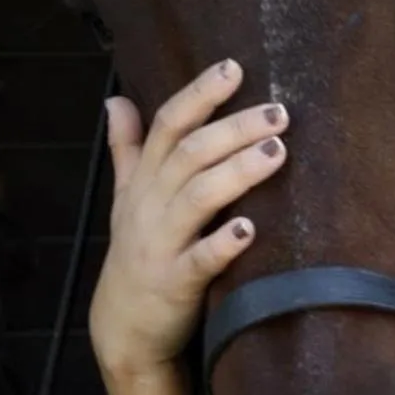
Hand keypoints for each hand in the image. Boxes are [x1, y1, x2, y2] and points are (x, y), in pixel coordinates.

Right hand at [87, 59, 288, 378]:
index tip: (234, 66)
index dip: (199, 94)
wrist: (123, 328)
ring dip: (236, 173)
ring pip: (197, 198)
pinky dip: (223, 244)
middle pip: (189, 154)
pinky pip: (199, 260)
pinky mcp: (175, 283)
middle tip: (279, 112)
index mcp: (144, 181)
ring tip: (277, 152)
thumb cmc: (138, 253)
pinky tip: (251, 229)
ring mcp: (161, 244)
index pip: (168, 126)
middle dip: (233, 128)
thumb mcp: (126, 198)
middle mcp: (150, 206)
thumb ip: (128, 149)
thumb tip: (115, 99)